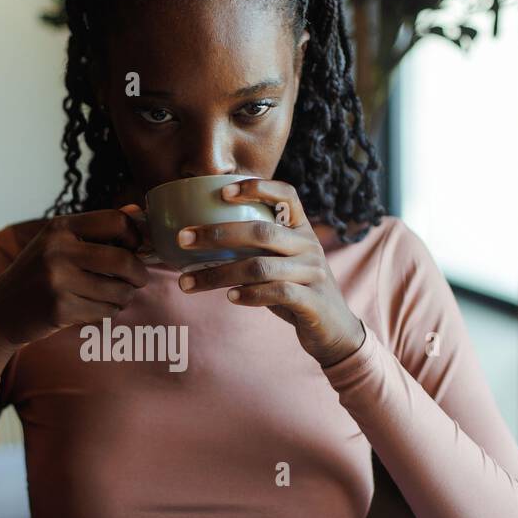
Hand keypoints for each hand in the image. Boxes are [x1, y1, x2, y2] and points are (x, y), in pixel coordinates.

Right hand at [0, 209, 150, 372]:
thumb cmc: (34, 276)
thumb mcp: (56, 244)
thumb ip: (95, 229)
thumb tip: (136, 210)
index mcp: (60, 228)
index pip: (116, 221)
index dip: (135, 235)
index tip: (135, 248)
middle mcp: (58, 250)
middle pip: (123, 259)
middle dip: (139, 273)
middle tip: (138, 279)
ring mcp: (58, 280)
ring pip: (118, 290)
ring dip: (124, 296)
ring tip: (114, 295)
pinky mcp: (60, 309)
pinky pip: (105, 311)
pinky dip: (108, 312)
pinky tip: (95, 308)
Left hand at [174, 177, 365, 367]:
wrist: (334, 330)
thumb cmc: (296, 292)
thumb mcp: (280, 264)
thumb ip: (254, 249)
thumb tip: (201, 240)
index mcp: (301, 230)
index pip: (286, 195)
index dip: (257, 187)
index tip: (222, 191)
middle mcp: (309, 246)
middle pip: (261, 231)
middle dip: (217, 234)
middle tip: (183, 238)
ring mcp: (313, 273)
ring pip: (261, 266)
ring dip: (219, 274)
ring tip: (188, 282)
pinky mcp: (313, 301)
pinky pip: (278, 293)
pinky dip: (250, 295)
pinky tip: (230, 298)